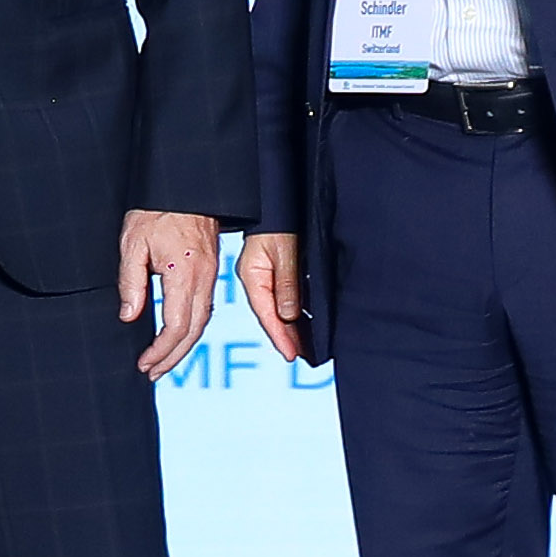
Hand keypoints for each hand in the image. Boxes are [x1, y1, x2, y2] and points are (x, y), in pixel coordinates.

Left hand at [121, 210, 223, 375]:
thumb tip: (129, 316)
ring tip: (162, 362)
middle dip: (172, 357)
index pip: (176, 326)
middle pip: (193, 332)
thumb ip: (131, 282)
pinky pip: (204, 308)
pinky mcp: (211, 271)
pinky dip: (191, 329)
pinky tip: (178, 336)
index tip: (144, 363)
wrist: (186, 186)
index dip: (161, 350)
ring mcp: (210, 276)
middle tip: (152, 373)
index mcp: (184, 274)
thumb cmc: (156, 211)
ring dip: (183, 347)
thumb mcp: (133, 243)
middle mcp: (203, 280)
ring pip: (202, 323)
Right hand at [238, 231, 308, 363]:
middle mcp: (255, 279)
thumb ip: (286, 284)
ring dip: (288, 327)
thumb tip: (288, 316)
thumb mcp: (284, 252)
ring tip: (303, 346)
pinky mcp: (272, 271)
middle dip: (284, 337)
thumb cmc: (277, 219)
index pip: (266, 313)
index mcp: (252, 276)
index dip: (279, 336)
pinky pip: (281, 297)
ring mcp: (263, 276)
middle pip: (270, 315)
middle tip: (300, 356)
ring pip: (276, 308)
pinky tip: (302, 321)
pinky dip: (291, 312)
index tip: (290, 355)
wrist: (273, 200)